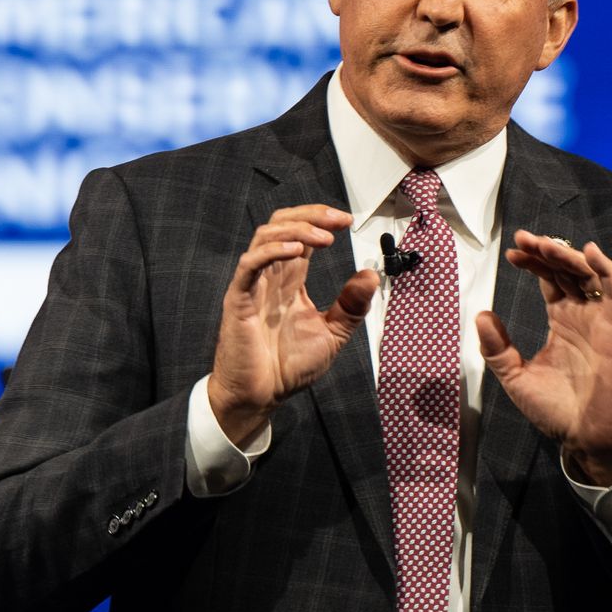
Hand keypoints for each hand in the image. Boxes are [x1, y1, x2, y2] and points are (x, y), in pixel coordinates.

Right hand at [208, 205, 378, 446]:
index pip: (300, 234)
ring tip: (323, 238)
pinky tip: (297, 251)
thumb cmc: (287, 368)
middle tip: (337, 219)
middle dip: (310, 215)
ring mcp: (253, 286)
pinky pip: (250, 264)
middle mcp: (271, 277)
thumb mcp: (332, 334)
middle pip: (281, 224)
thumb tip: (371, 276)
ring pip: (265, 236)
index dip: (321, 220)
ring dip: (296, 229)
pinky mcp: (239, 300)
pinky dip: (272, 251)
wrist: (262, 397)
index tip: (347, 221)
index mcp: (289, 281)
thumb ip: (351, 306)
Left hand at [476, 230, 611, 485]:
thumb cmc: (556, 411)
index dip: (534, 263)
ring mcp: (602, 322)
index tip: (512, 253)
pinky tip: (590, 252)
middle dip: (547, 252)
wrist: (586, 438)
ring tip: (546, 244)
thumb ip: (497, 348)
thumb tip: (481, 315)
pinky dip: (606, 271)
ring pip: (590, 276)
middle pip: (568, 272)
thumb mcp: (516, 377)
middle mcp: (583, 317)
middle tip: (524, 239)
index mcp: (561, 323)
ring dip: (569, 256)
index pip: (550, 281)